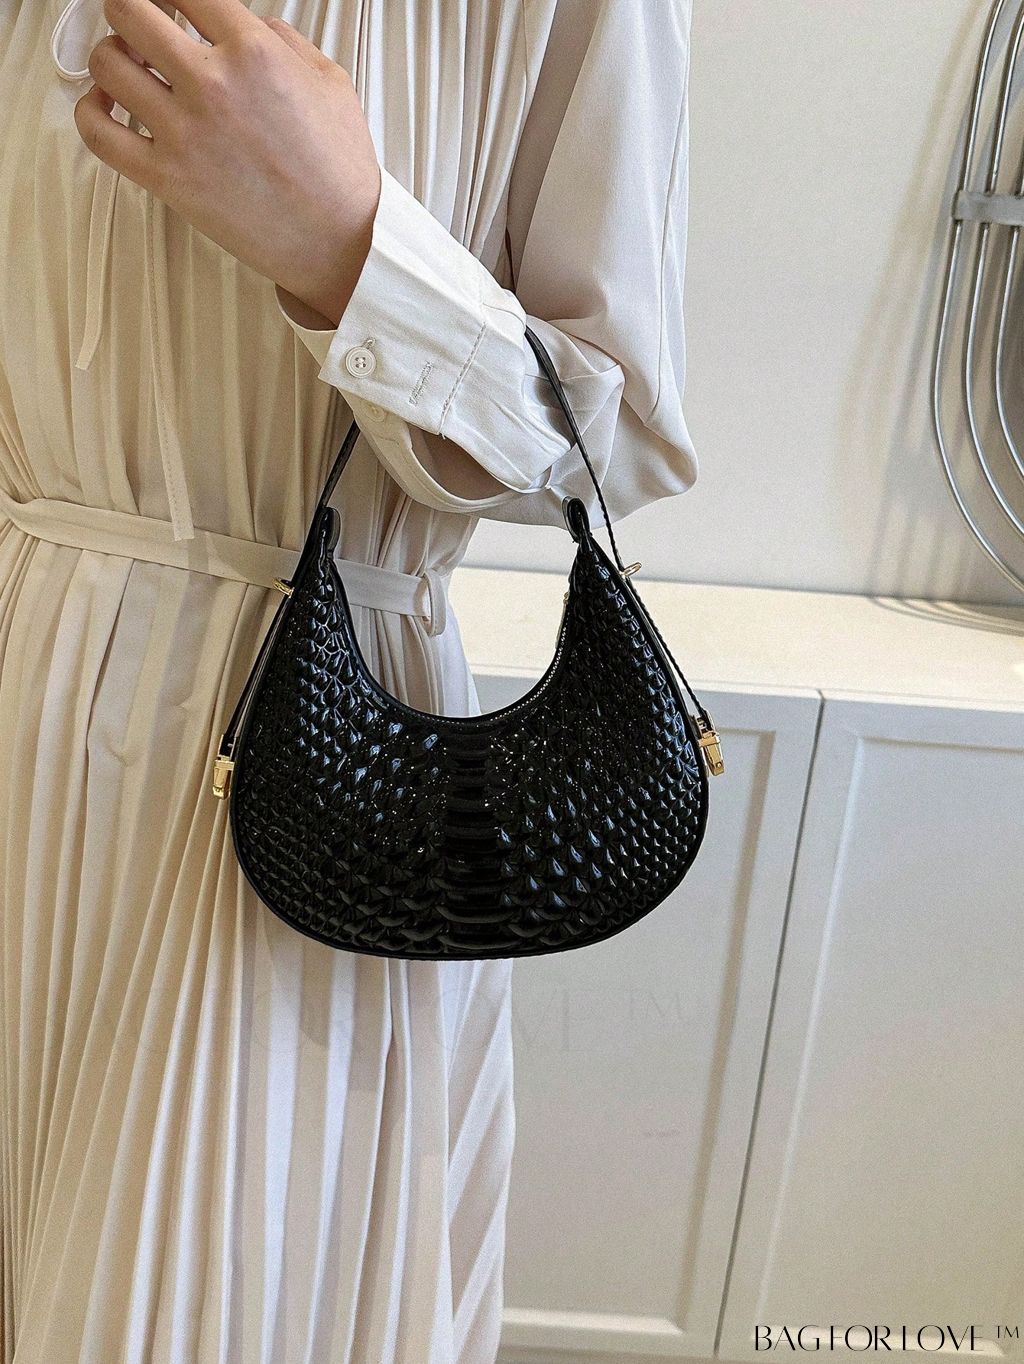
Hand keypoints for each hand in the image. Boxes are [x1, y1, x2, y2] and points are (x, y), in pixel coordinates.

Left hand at [74, 0, 381, 325]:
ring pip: (106, 64)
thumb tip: (250, 23)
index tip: (170, 4)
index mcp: (254, 51)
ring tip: (129, 70)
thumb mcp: (330, 82)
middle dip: (131, 11)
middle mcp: (212, 84)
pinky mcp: (168, 179)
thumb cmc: (339, 172)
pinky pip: (97, 132)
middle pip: (129, 10)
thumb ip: (283, 40)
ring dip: (112, 58)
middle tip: (141, 27)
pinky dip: (91, 112)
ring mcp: (185, 132)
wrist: (340, 242)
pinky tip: (107, 108)